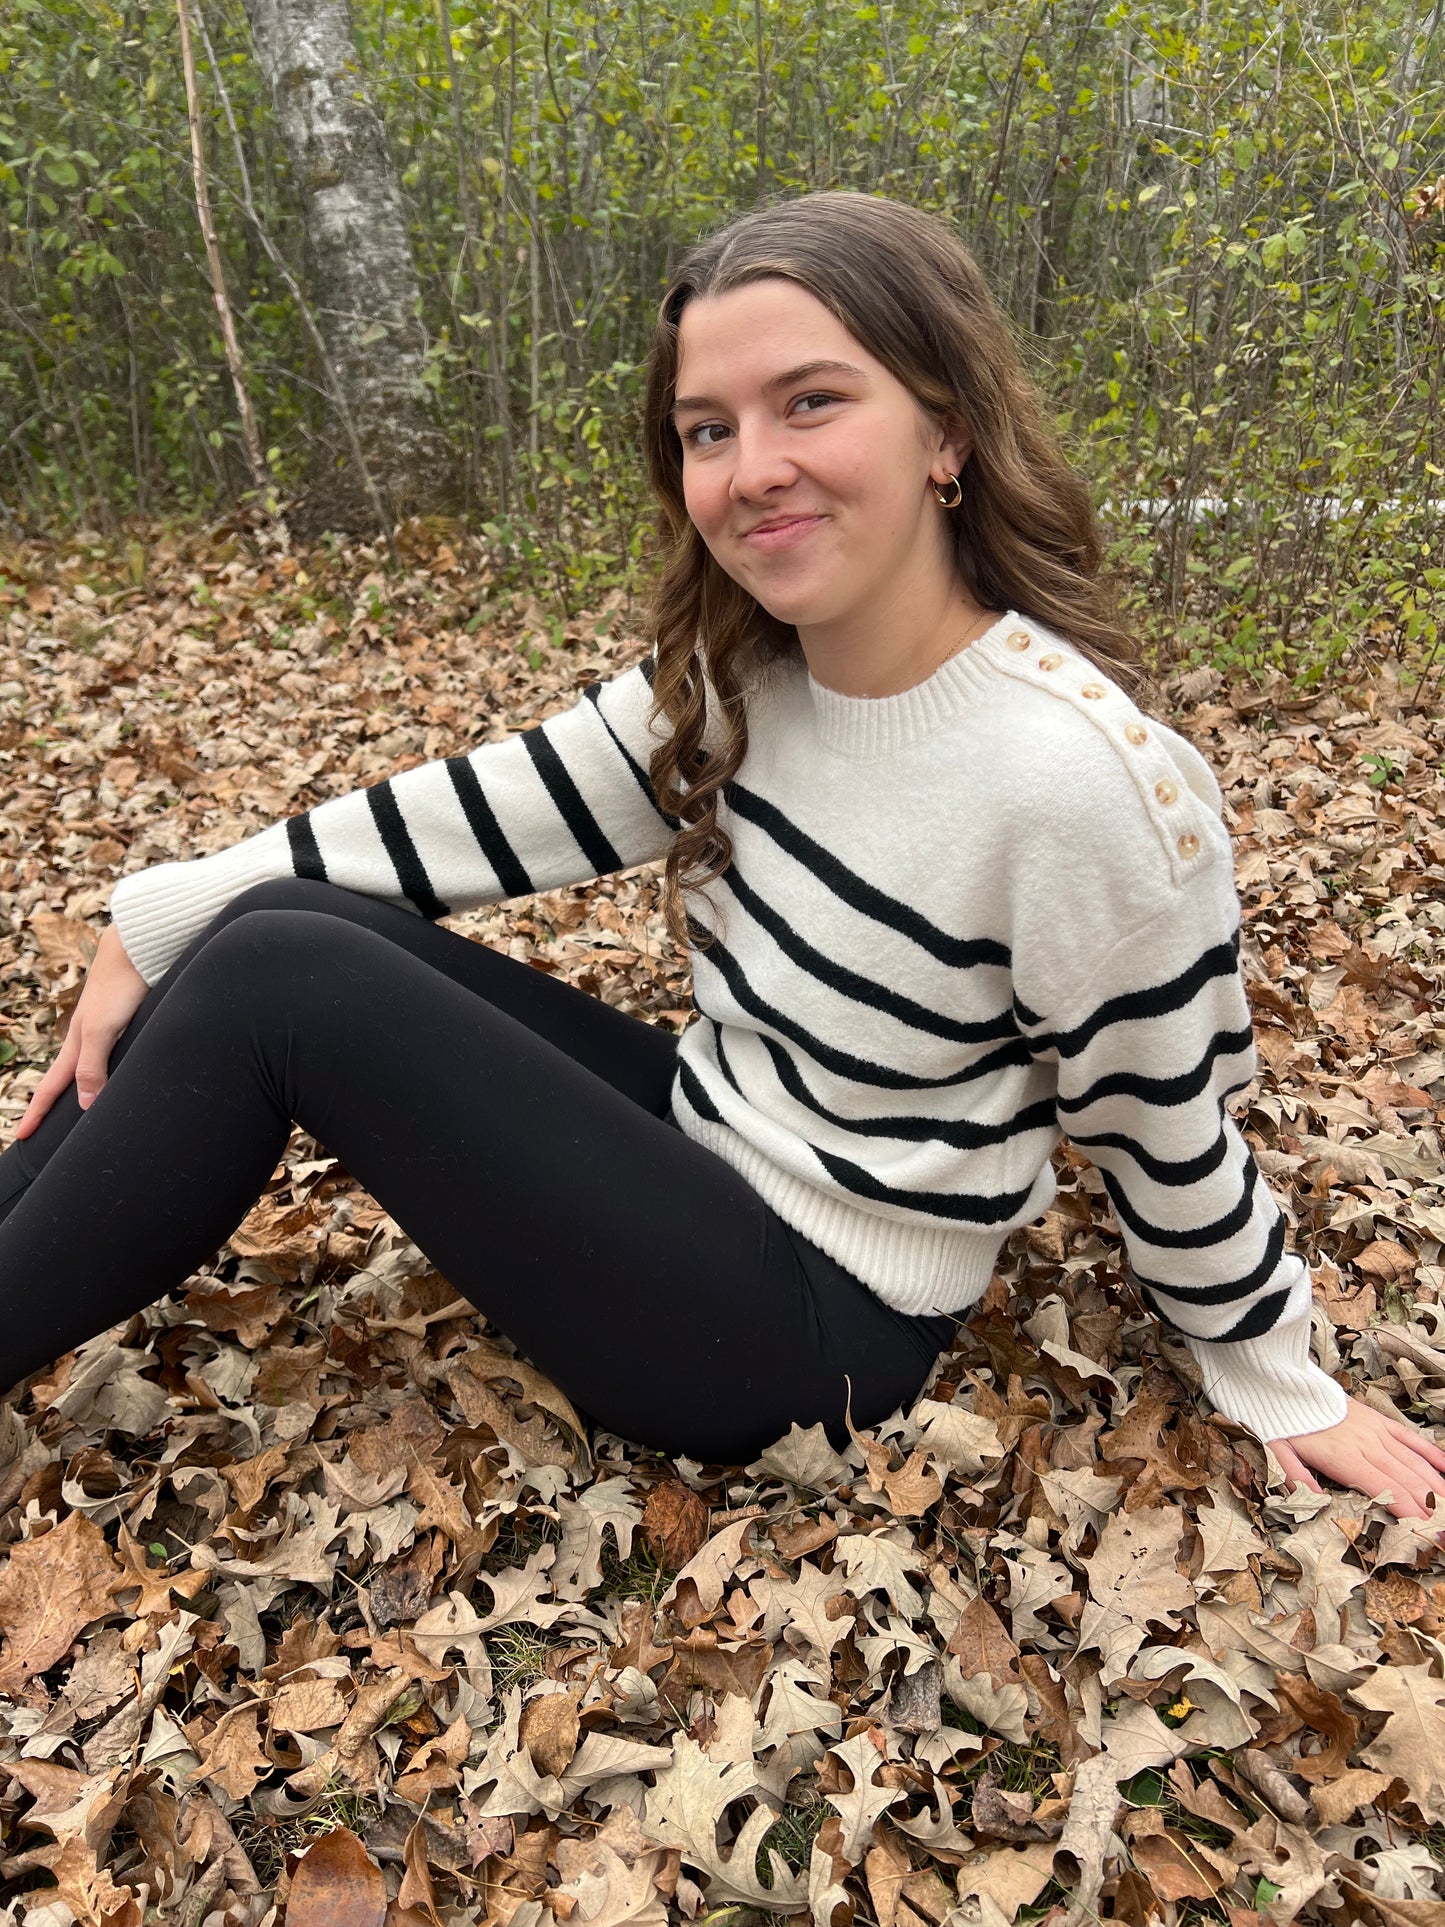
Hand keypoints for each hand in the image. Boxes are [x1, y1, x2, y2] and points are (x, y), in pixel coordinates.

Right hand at [14, 923, 146, 1139]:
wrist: (137, 949)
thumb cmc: (119, 987)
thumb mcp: (103, 1030)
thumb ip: (94, 1066)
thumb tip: (84, 1105)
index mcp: (77, 1045)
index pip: (52, 1087)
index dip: (38, 1113)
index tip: (22, 1136)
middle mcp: (87, 1039)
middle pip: (66, 1079)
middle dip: (51, 1104)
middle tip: (39, 1127)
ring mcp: (104, 1029)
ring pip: (87, 1067)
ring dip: (77, 1088)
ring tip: (73, 1108)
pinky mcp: (123, 1021)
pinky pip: (108, 1055)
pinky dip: (102, 1071)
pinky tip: (111, 1074)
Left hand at [1271, 1396, 1444, 1529]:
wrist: (1285, 1382)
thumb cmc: (1281, 1421)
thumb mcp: (1277, 1452)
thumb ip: (1296, 1480)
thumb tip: (1318, 1505)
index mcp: (1345, 1458)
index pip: (1389, 1492)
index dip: (1412, 1516)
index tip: (1428, 1536)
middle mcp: (1367, 1445)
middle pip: (1409, 1482)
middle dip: (1433, 1510)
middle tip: (1444, 1534)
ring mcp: (1376, 1431)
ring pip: (1415, 1463)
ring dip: (1438, 1488)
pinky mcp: (1378, 1420)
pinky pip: (1410, 1438)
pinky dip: (1432, 1454)